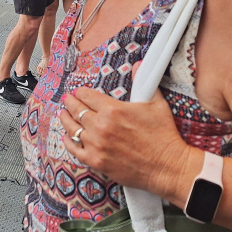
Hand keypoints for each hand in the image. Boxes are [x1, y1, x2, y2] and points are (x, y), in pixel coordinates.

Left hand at [60, 85, 194, 197]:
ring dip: (65, 119)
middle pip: (77, 110)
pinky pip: (74, 150)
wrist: (168, 167)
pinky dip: (68, 142)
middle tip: (67, 100)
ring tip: (63, 114)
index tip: (78, 91)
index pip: (87, 96)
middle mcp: (101, 126)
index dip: (81, 92)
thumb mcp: (156, 103)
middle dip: (70, 103)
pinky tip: (66, 137)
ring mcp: (96, 145)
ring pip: (72, 129)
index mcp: (113, 110)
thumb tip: (139, 64)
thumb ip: (144, 82)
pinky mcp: (96, 162)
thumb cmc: (164, 135)